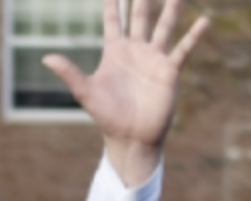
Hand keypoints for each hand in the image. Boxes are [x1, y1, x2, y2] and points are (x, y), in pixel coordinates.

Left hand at [43, 0, 207, 186]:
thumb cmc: (107, 116)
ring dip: (171, 9)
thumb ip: (69, 72)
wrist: (130, 138)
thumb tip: (46, 57)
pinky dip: (194, 35)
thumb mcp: (86, 92)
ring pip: (164, 26)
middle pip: (140, 16)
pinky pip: (184, 48)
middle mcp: (136, 51)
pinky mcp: (170, 70)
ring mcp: (154, 58)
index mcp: (115, 53)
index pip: (113, 21)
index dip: (112, 4)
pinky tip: (204, 20)